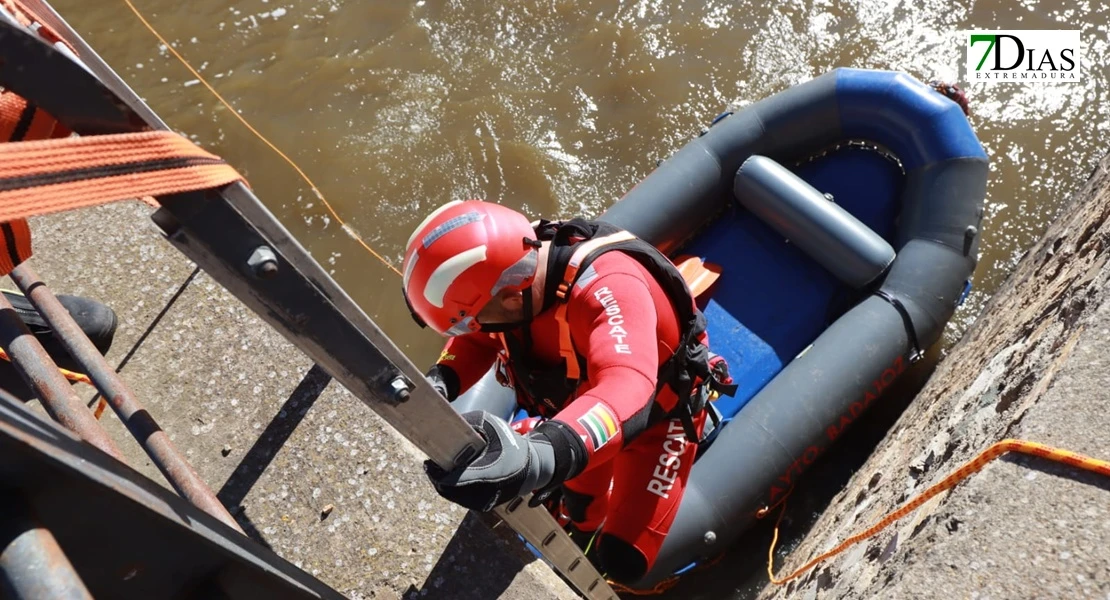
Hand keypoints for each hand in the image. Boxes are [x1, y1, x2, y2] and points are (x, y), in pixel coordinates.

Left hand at [424, 411, 556, 511]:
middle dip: (438, 478)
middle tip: (430, 465)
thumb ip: (472, 422)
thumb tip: (447, 422)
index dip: (439, 474)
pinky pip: (462, 498)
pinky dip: (452, 489)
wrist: (533, 467)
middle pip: (451, 491)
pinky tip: (448, 477)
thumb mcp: (493, 425)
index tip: (429, 463)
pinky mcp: (485, 504)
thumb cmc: (512, 444)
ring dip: (443, 484)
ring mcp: (486, 500)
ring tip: (436, 470)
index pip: (458, 479)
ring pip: (455, 497)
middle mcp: (488, 491)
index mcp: (492, 472)